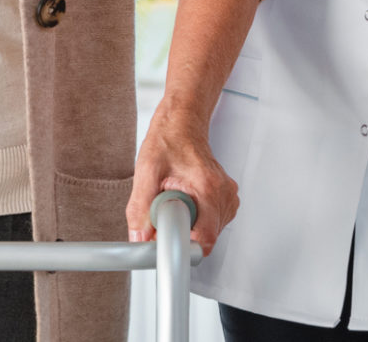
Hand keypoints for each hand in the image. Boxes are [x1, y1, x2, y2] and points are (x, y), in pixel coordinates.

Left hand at [126, 104, 238, 253]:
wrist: (183, 123)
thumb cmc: (168, 140)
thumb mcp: (147, 170)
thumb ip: (141, 207)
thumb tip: (139, 237)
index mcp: (208, 187)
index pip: (204, 239)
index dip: (181, 244)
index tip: (166, 237)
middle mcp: (224, 194)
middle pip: (204, 238)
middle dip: (181, 232)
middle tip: (165, 208)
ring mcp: (228, 197)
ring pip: (207, 233)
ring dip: (188, 224)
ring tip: (176, 198)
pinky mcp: (226, 200)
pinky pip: (211, 224)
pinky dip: (195, 219)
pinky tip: (185, 199)